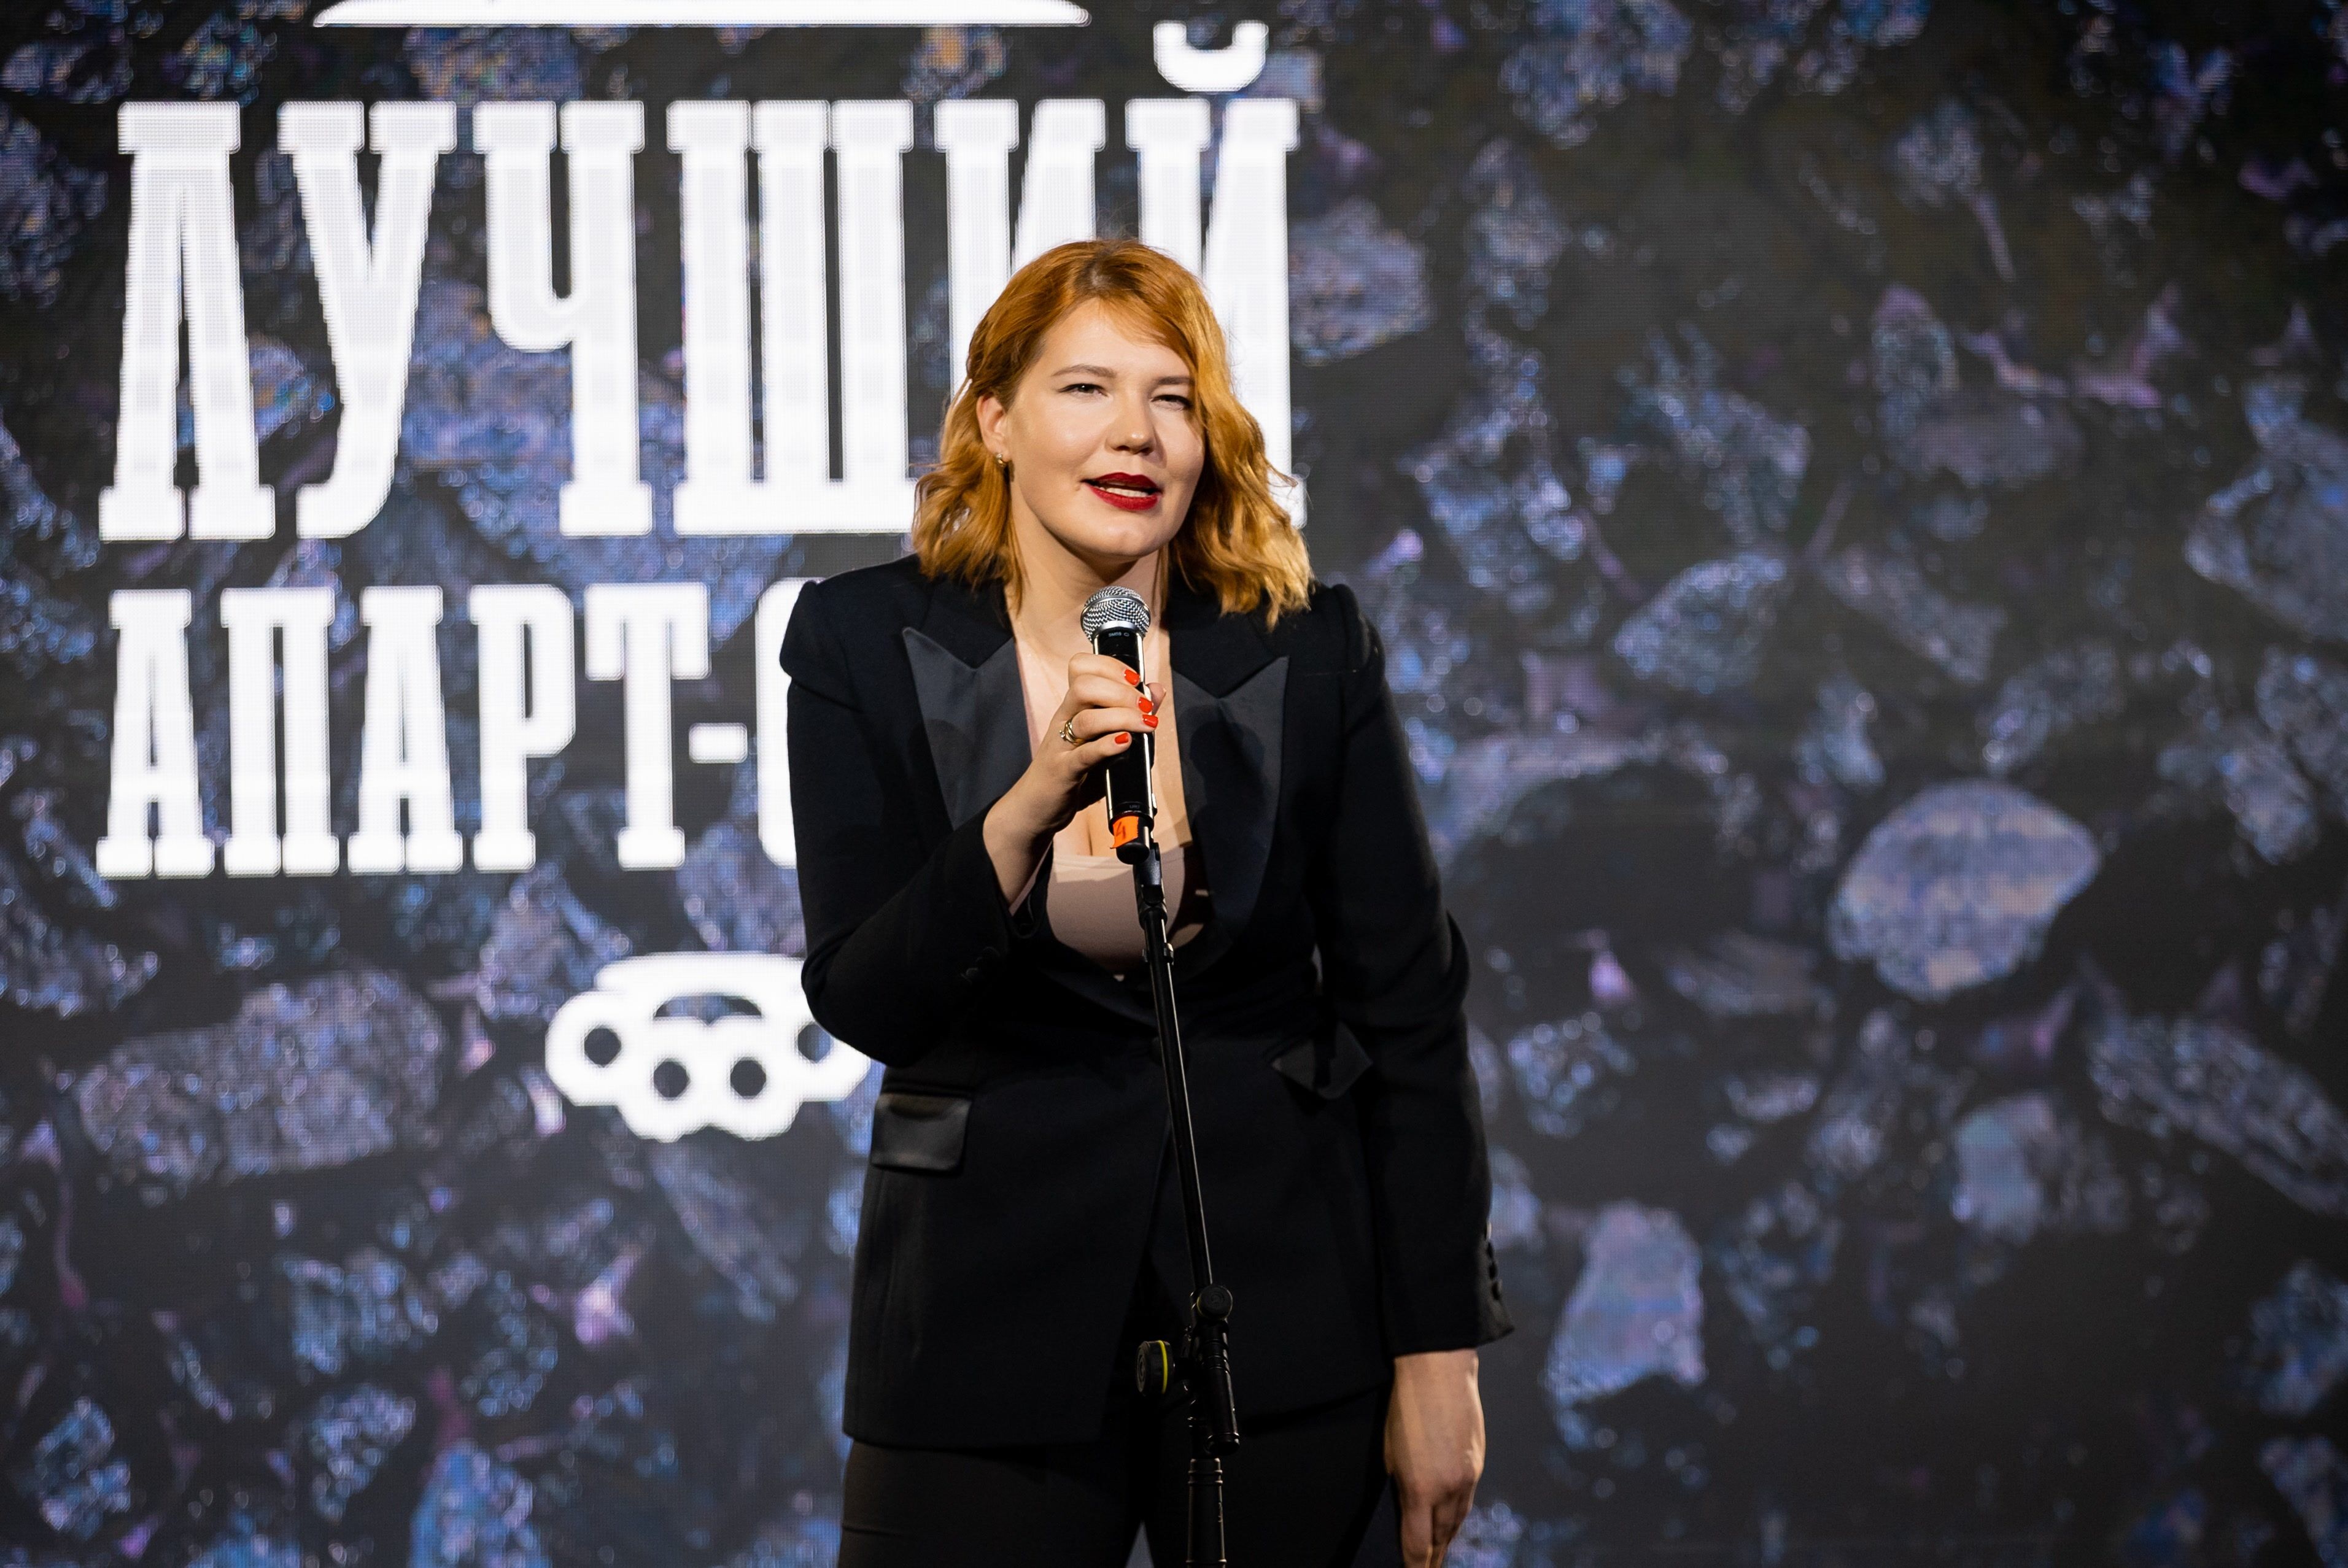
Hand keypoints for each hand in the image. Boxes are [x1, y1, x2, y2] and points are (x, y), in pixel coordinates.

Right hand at [982, 652, 1155, 900]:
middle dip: (1122, 692)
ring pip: (1087, 719)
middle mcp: (1064, 720)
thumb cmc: (1072, 773)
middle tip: (1145, 709)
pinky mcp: (1063, 772)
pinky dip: (1107, 746)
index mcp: (1073, 708)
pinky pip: (1084, 755)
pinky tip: (1125, 742)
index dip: (1111, 666)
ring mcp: (1061, 746)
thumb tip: (1156, 689)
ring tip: (1146, 726)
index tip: (1136, 680)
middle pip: (1084, 686)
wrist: (1036, 809)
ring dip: (1122, 718)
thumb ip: (1131, 714)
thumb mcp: (1105, 740)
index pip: (1082, 667)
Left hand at [1386, 1348, 1482, 1567]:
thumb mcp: (1389, 1451)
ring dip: (1447, 1541)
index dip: (1413, 1566)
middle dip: (1433, 1560)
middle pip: (1442, 1538)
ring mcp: (1469, 1476)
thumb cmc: (1405, 1406)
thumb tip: (1405, 1509)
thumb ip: (1399, 1486)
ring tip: (1439, 1557)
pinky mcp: (1477, 1463)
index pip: (1418, 1544)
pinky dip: (1457, 1517)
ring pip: (1458, 1522)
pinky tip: (1451, 1524)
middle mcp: (1450, 1488)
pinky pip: (1467, 1501)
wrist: (1439, 1368)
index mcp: (1421, 1489)